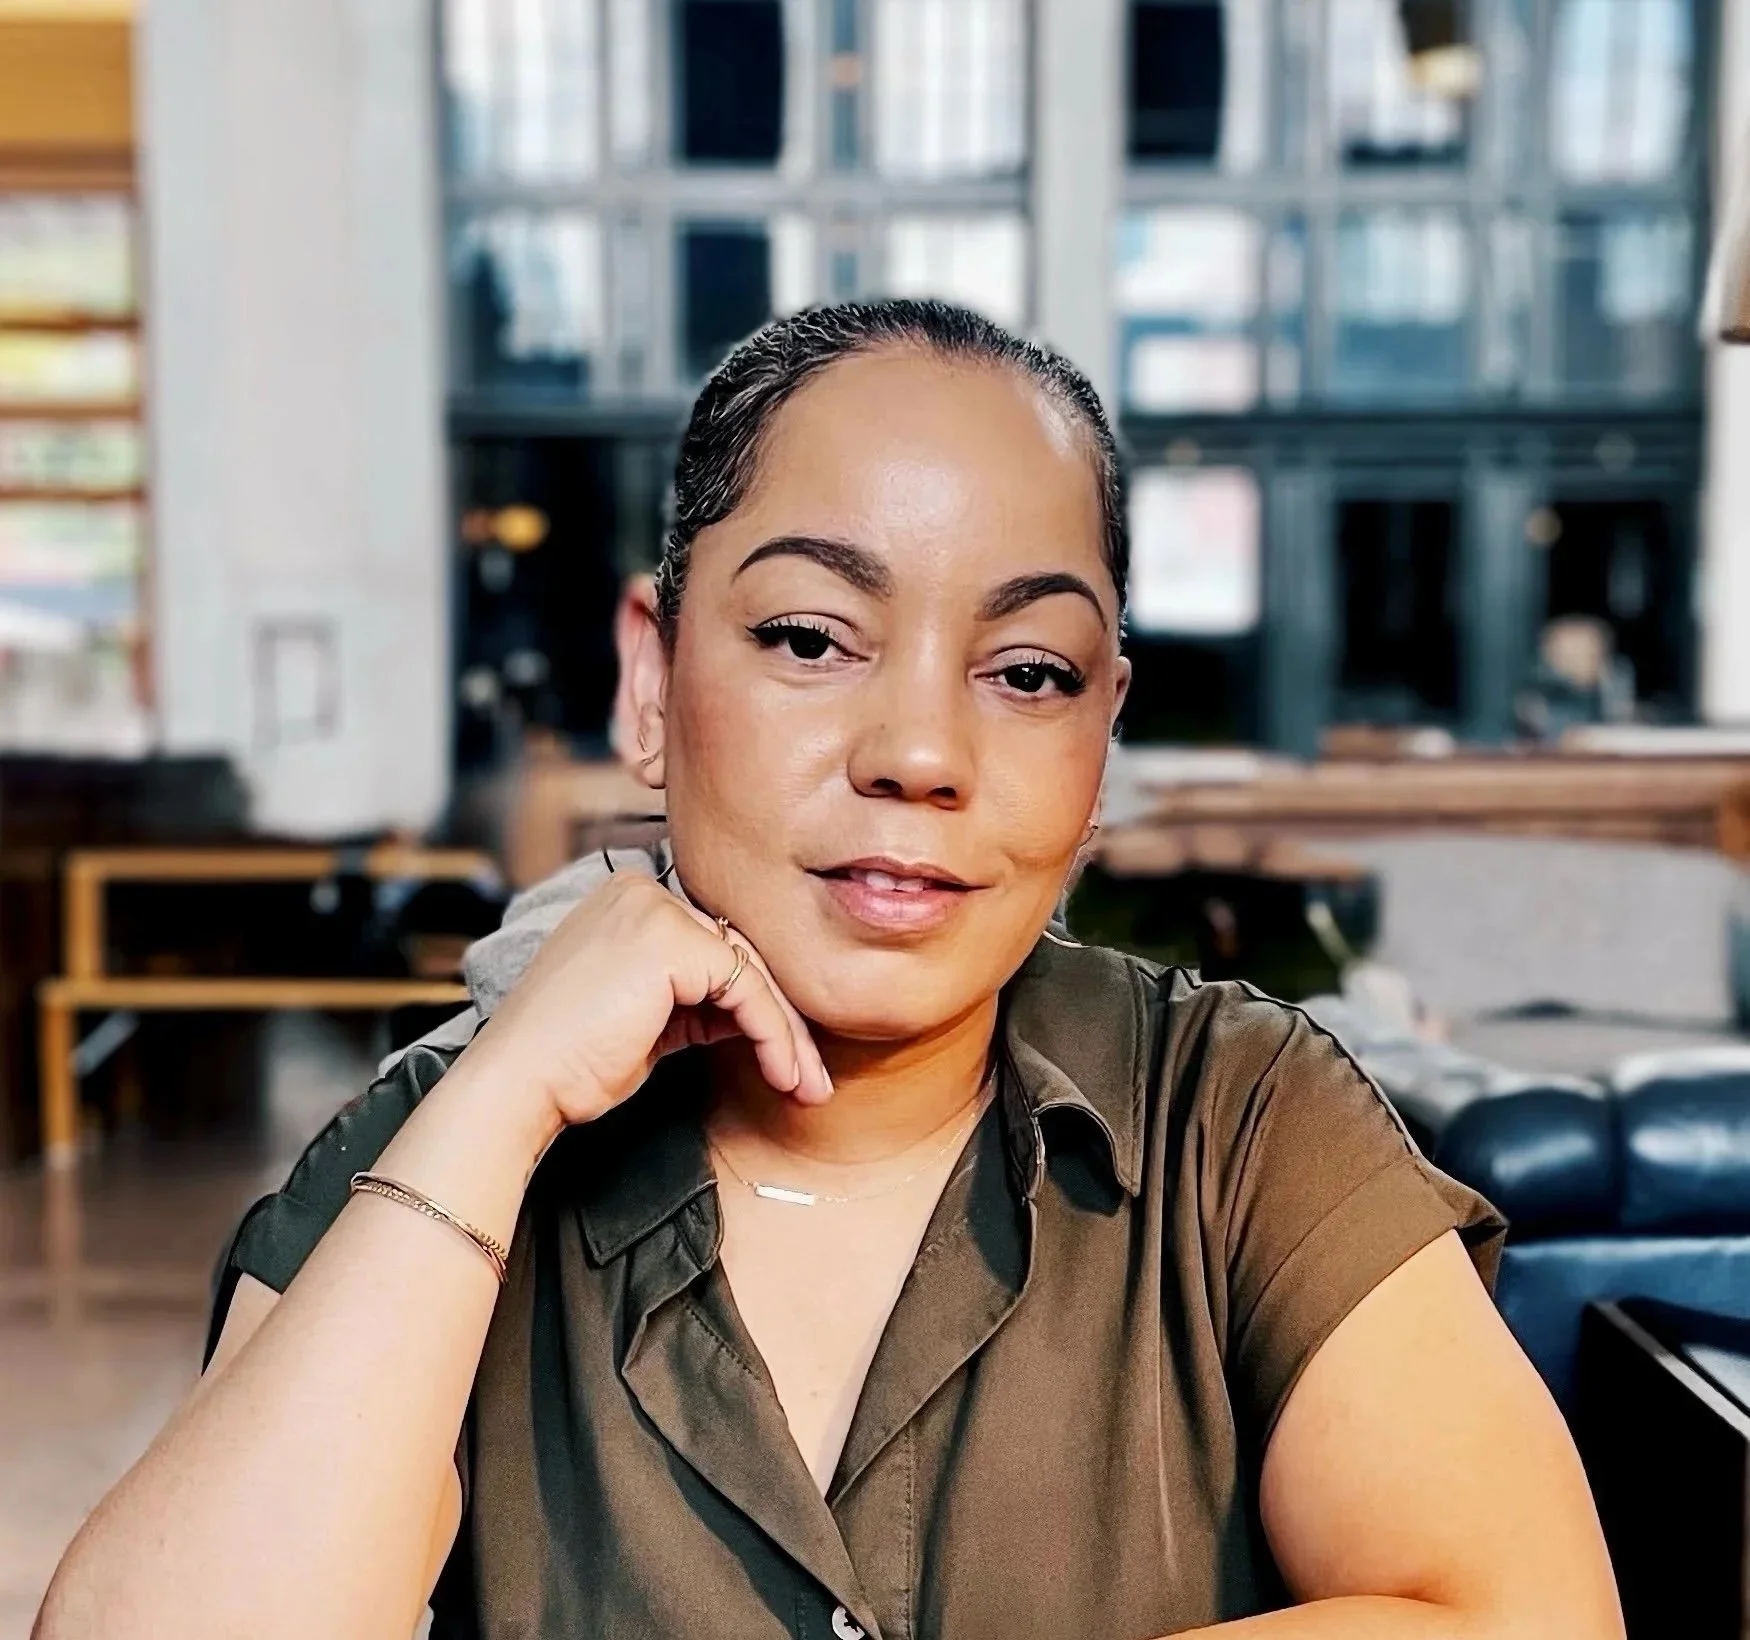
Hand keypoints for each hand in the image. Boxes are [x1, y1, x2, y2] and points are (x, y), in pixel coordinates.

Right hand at [450, 869, 832, 1130]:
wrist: (519, 1084)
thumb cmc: (572, 1062)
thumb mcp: (651, 1021)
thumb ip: (702, 1002)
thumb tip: (762, 1013)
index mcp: (630, 900)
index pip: (717, 945)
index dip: (759, 1003)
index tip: (790, 1056)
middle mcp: (642, 891)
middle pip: (740, 954)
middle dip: (783, 1022)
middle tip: (811, 1078)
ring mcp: (655, 910)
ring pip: (752, 972)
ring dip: (788, 1037)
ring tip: (808, 1087)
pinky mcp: (671, 941)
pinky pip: (748, 990)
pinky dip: (774, 1036)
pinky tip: (785, 1075)